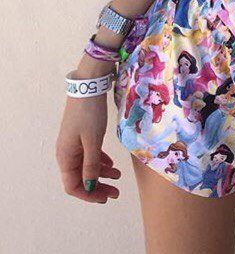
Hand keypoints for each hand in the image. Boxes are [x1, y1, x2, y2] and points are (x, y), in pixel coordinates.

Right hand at [56, 60, 121, 203]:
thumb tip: (90, 185)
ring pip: (86, 166)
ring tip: (119, 177)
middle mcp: (66, 153)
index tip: (106, 197)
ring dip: (101, 174)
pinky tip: (112, 164)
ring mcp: (73, 144)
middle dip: (97, 187)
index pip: (72, 185)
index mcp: (65, 157)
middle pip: (80, 178)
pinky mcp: (81, 135)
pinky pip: (89, 155)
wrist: (88, 86)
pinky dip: (100, 162)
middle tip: (116, 192)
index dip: (88, 195)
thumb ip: (92, 164)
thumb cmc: (89, 114)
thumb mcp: (93, 140)